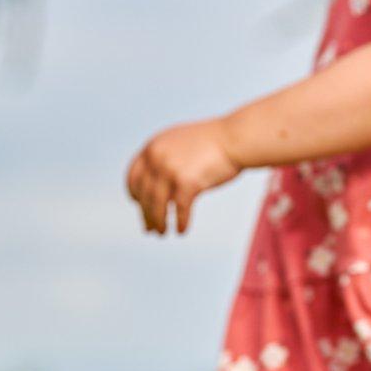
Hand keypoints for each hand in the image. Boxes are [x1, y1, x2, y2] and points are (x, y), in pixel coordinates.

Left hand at [126, 119, 239, 234]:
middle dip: (146, 214)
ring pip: (157, 205)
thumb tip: (156, 186)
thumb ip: (165, 159)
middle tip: (150, 229)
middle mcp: (156, 157)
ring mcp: (170, 169)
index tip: (139, 204)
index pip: (133, 176)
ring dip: (159, 222)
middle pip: (144, 194)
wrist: (237, 137)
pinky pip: (180, 210)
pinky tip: (182, 230)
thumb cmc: (214, 142)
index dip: (135, 193)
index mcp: (153, 146)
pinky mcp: (187, 182)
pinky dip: (180, 222)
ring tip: (162, 233)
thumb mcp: (180, 144)